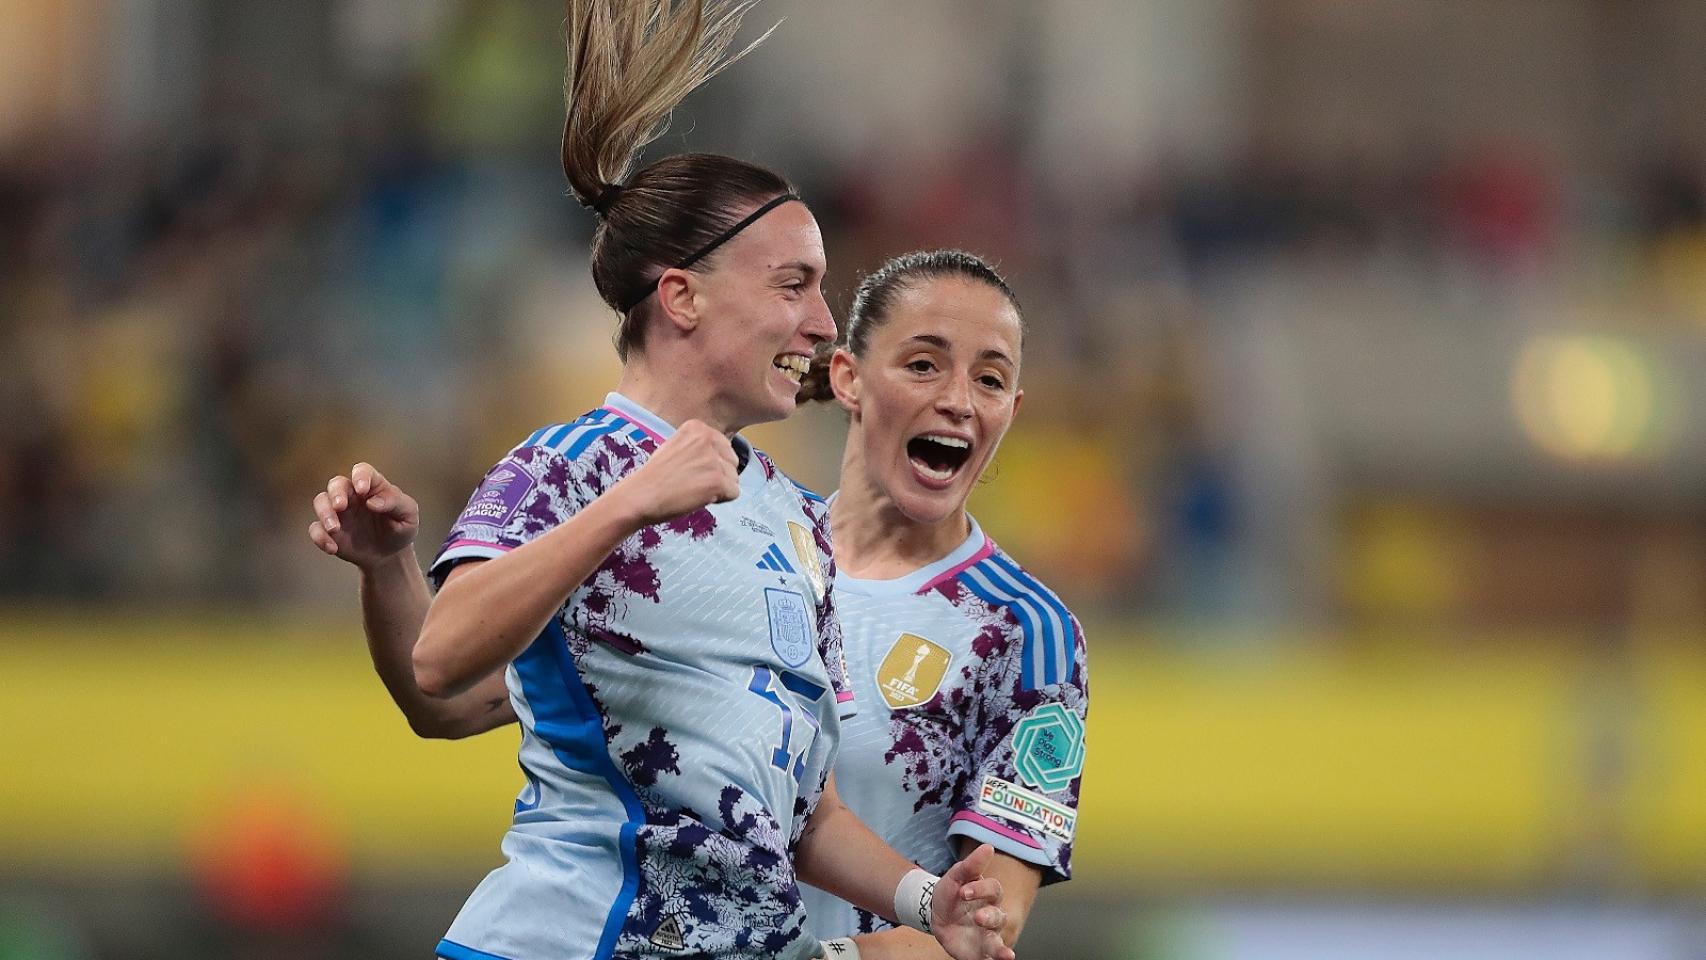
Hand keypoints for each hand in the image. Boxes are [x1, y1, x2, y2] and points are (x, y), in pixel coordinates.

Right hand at [308, 462, 420, 569]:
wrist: (391, 556)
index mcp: (373, 487)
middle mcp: (352, 496)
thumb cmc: (401, 528)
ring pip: (321, 501)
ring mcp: (339, 512)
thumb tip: (372, 502)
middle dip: (336, 493)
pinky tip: (333, 548)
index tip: (362, 489)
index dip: (360, 476)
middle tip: (340, 506)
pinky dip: (320, 537)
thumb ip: (395, 503)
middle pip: (336, 483)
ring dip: (324, 513)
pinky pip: (316, 529)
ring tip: (335, 529)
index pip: (363, 471)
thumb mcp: (408, 515)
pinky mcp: (329, 531)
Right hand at [608, 420, 739, 525]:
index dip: (712, 464)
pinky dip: (720, 500)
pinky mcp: (717, 480)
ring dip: (719, 488)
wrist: (640, 495)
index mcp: (697, 427)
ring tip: (694, 489)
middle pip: (732, 461)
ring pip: (734, 478)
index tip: (691, 470)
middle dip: (719, 475)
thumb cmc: (654, 476)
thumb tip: (722, 457)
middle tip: (694, 482)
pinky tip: (699, 497)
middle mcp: (707, 438)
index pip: (724, 447)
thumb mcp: (676, 446)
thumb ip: (699, 446)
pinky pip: (734, 492)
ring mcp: (713, 459)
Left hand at [931, 844, 1012, 959]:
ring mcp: (986, 935)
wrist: (934, 913)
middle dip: (990, 917)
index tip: (963, 891)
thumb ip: (971, 864)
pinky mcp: (978, 952)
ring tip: (1007, 955)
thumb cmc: (951, 893)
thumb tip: (988, 847)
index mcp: (988, 895)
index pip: (993, 890)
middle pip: (998, 916)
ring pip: (997, 942)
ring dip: (1002, 949)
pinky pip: (988, 958)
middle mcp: (992, 916)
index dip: (981, 889)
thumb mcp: (956, 875)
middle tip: (977, 917)